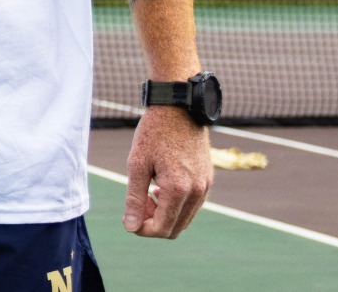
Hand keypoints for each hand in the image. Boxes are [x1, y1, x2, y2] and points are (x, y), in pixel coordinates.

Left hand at [124, 106, 211, 237]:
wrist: (178, 108)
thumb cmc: (153, 133)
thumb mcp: (137, 164)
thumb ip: (134, 198)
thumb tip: (131, 226)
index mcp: (179, 189)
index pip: (163, 228)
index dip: (142, 229)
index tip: (129, 216)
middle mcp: (198, 191)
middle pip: (175, 228)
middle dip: (153, 222)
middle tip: (138, 201)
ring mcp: (206, 186)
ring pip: (185, 219)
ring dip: (165, 214)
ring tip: (148, 192)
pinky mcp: (208, 179)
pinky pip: (193, 205)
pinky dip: (176, 204)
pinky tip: (160, 187)